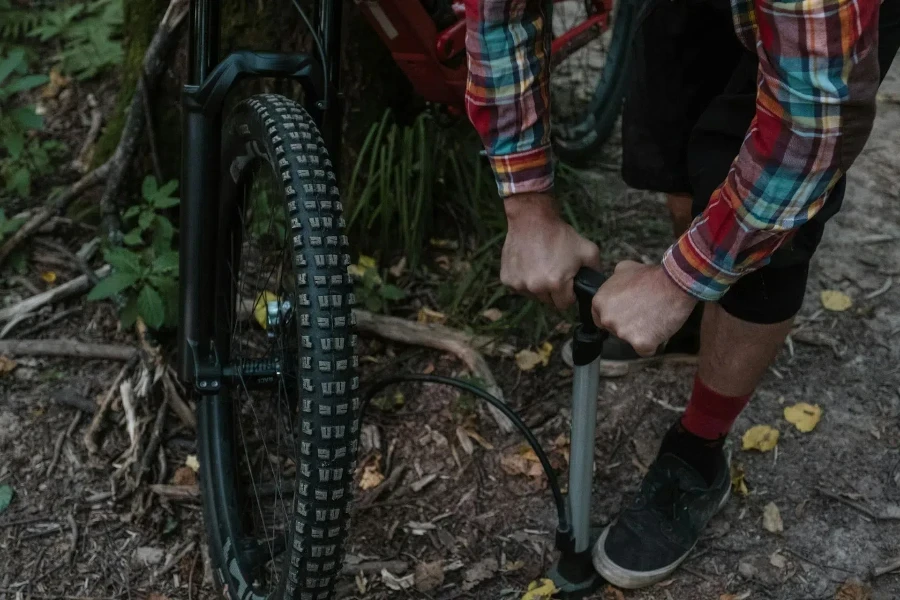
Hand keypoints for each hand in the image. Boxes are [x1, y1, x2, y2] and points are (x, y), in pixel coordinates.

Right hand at [501, 193, 600, 309]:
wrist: (531, 219)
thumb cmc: (560, 235)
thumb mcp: (588, 250)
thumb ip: (596, 270)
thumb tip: (598, 285)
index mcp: (556, 283)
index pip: (565, 305)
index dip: (569, 294)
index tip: (567, 282)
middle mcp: (536, 288)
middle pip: (548, 302)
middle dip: (553, 291)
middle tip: (554, 271)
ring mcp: (519, 284)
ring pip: (533, 295)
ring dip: (538, 286)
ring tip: (541, 266)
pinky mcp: (507, 279)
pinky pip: (520, 287)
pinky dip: (524, 280)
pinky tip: (529, 264)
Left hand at [591, 261, 697, 355]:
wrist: (674, 283)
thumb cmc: (651, 275)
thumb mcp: (625, 268)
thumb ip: (613, 279)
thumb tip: (614, 281)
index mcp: (599, 302)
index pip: (600, 319)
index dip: (616, 316)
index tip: (628, 313)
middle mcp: (607, 319)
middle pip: (615, 331)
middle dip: (628, 326)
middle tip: (644, 313)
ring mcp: (622, 332)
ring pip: (629, 341)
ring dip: (641, 334)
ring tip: (654, 318)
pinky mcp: (640, 343)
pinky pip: (644, 350)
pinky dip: (653, 343)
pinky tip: (659, 329)